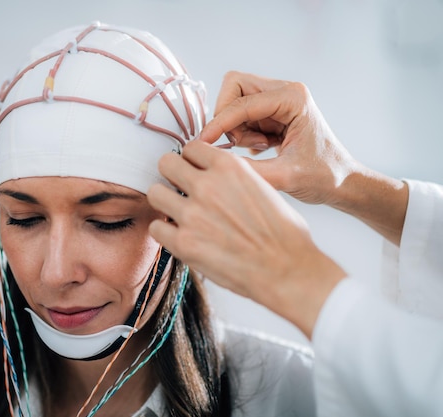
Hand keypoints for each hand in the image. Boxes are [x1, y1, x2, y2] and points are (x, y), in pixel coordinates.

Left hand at [147, 141, 345, 337]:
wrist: (288, 270)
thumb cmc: (284, 232)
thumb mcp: (264, 188)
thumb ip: (233, 177)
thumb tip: (213, 174)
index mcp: (230, 167)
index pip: (191, 147)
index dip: (192, 161)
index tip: (195, 172)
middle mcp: (207, 186)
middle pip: (166, 163)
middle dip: (172, 175)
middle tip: (180, 189)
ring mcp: (192, 214)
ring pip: (155, 192)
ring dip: (165, 201)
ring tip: (178, 213)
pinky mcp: (184, 243)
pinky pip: (156, 227)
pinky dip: (166, 232)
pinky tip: (181, 237)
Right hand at [200, 71, 356, 206]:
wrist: (343, 183)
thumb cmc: (324, 177)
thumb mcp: (285, 177)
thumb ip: (249, 170)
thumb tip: (214, 164)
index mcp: (294, 98)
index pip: (242, 102)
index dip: (219, 123)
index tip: (203, 143)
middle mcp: (285, 91)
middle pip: (234, 87)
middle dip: (227, 117)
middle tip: (239, 144)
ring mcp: (278, 100)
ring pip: (234, 101)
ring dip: (236, 128)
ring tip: (259, 149)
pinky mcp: (272, 113)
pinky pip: (241, 115)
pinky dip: (242, 133)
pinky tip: (263, 149)